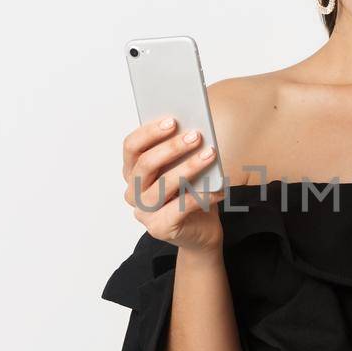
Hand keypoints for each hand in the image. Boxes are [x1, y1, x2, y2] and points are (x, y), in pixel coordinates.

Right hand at [121, 116, 226, 251]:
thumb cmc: (191, 192)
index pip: (131, 147)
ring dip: (188, 167)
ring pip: (163, 184)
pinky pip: (181, 207)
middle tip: (196, 136)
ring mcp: (144, 212)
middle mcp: (133, 192)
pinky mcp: (160, 228)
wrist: (202, 230)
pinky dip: (202, 195)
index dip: (149, 132)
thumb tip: (192, 129)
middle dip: (171, 147)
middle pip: (145, 164)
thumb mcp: (183, 167)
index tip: (173, 120)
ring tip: (210, 154)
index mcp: (133, 172)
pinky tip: (219, 187)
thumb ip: (180, 152)